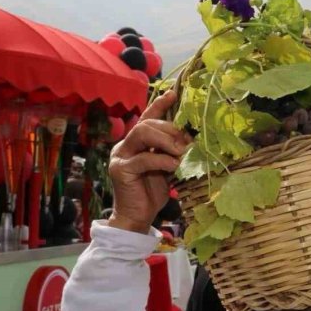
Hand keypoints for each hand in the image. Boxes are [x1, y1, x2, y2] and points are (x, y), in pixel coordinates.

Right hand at [108, 91, 190, 232]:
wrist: (138, 216)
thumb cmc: (153, 192)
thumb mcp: (167, 167)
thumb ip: (173, 152)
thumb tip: (190, 138)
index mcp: (136, 143)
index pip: (147, 118)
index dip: (160, 105)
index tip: (174, 94)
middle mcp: (125, 146)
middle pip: (146, 124)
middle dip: (169, 129)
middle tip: (185, 141)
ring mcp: (120, 156)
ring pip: (141, 133)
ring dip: (165, 140)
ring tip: (180, 151)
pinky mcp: (121, 170)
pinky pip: (143, 158)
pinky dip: (161, 160)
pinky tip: (173, 165)